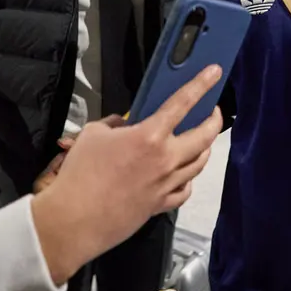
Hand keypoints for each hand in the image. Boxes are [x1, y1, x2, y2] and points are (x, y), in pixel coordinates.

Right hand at [31, 65, 223, 284]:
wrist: (76, 218)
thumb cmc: (81, 172)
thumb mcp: (92, 134)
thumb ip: (113, 125)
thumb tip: (125, 127)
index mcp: (149, 136)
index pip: (182, 103)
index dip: (201, 84)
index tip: (215, 72)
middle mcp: (165, 159)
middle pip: (204, 136)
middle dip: (214, 121)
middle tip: (213, 112)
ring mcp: (166, 184)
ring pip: (199, 164)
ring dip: (205, 148)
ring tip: (202, 141)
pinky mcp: (160, 205)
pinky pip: (184, 190)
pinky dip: (188, 179)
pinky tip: (184, 175)